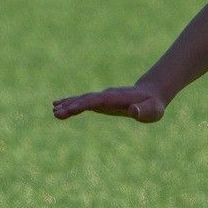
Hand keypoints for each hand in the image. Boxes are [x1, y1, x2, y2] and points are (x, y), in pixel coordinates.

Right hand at [53, 84, 167, 122]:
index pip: (97, 100)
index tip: (69, 110)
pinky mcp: (101, 102)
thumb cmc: (153, 105)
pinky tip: (58, 107)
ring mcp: (102, 98)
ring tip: (54, 110)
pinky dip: (71, 104)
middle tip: (56, 112)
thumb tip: (133, 111)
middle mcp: (107, 96)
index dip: (83, 104)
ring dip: (68, 105)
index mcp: (116, 98)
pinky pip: (83, 102)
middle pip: (86, 99)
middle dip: (72, 105)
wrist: (152, 95)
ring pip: (83, 100)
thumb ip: (144, 111)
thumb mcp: (153, 110)